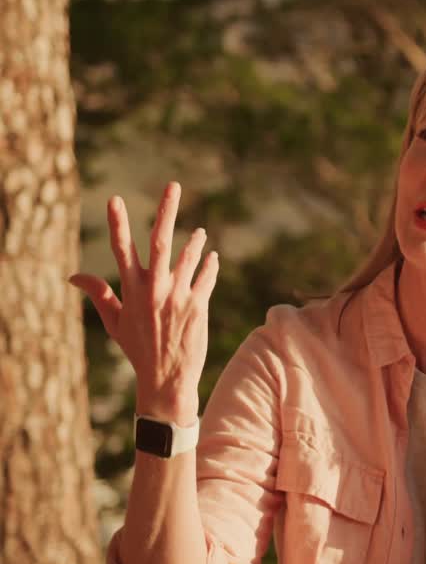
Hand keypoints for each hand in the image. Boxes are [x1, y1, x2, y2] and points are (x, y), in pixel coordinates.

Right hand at [70, 182, 218, 424]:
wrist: (166, 378)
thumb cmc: (138, 349)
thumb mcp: (114, 322)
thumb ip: (99, 294)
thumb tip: (74, 275)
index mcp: (132, 290)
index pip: (122, 249)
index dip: (118, 223)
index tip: (114, 199)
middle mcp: (155, 289)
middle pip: (160, 241)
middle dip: (166, 211)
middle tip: (173, 185)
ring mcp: (178, 296)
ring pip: (189, 256)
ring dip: (195, 241)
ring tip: (200, 232)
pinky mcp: (199, 305)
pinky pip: (206, 277)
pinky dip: (210, 265)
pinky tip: (212, 256)